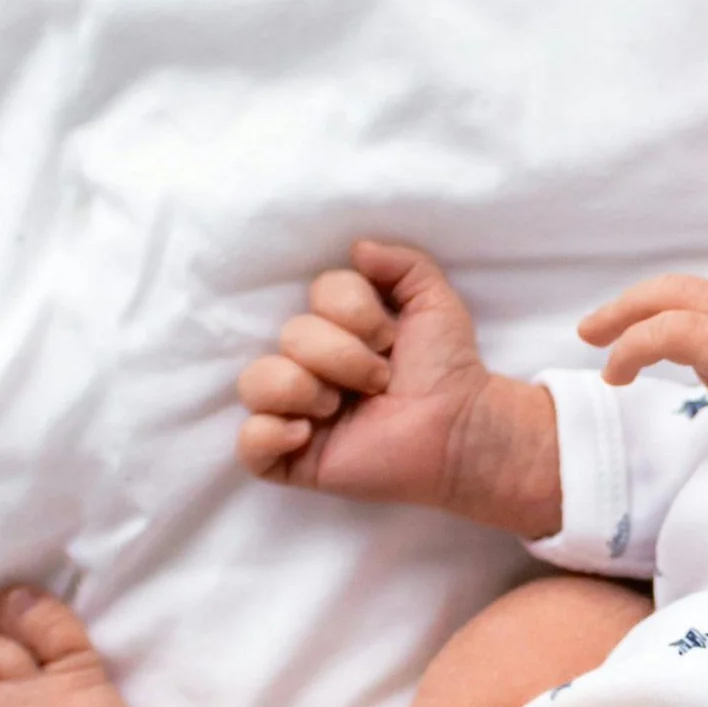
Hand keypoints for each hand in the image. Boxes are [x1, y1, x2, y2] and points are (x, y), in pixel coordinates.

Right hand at [234, 240, 559, 536]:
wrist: (459, 431)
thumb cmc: (448, 369)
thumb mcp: (434, 302)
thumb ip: (403, 263)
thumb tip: (357, 247)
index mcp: (336, 328)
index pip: (317, 294)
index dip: (354, 311)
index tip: (390, 339)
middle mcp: (310, 366)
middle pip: (290, 335)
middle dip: (342, 357)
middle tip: (379, 382)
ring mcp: (296, 413)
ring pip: (256, 382)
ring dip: (305, 390)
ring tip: (341, 410)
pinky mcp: (292, 459)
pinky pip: (248, 443)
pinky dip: (269, 435)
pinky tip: (308, 435)